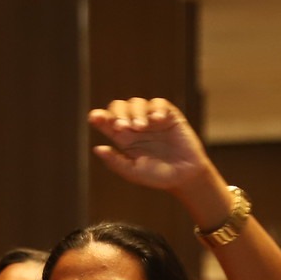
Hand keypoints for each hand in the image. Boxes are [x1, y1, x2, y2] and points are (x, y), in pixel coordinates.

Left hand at [89, 98, 216, 198]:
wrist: (186, 177)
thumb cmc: (158, 176)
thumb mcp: (134, 172)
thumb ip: (116, 162)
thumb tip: (96, 148)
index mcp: (123, 138)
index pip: (106, 121)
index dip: (98, 117)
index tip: (95, 118)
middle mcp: (135, 125)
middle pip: (119, 107)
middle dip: (118, 113)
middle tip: (122, 126)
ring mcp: (151, 118)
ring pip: (137, 103)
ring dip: (136, 112)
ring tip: (141, 126)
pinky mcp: (169, 115)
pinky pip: (159, 104)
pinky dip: (156, 109)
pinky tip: (157, 120)